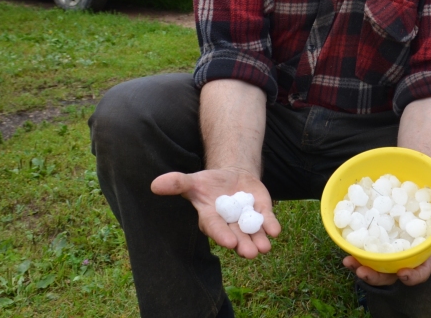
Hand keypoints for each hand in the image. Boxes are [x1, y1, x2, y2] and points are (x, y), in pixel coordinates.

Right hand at [151, 168, 280, 258]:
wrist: (231, 178)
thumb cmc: (208, 183)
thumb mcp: (193, 181)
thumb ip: (177, 183)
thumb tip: (154, 184)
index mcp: (210, 218)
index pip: (215, 228)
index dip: (222, 235)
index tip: (229, 242)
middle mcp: (229, 225)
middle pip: (236, 236)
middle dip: (243, 244)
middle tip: (250, 252)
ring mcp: (246, 221)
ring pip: (253, 234)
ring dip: (259, 240)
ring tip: (264, 248)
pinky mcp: (261, 214)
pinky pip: (267, 222)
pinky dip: (271, 226)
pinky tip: (276, 231)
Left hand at [342, 201, 430, 286]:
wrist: (416, 174)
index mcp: (424, 247)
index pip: (422, 269)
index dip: (414, 275)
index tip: (402, 273)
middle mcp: (405, 249)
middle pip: (392, 271)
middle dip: (377, 276)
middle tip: (363, 271)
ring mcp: (388, 241)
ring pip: (375, 261)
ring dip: (361, 264)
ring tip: (348, 261)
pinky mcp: (373, 231)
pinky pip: (363, 243)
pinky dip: (353, 246)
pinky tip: (342, 241)